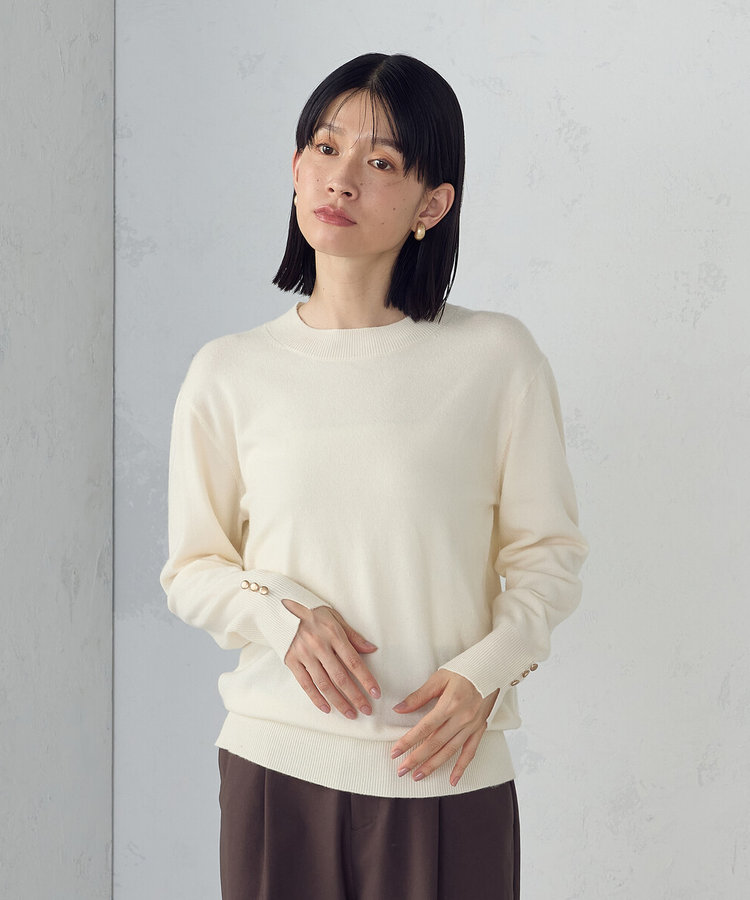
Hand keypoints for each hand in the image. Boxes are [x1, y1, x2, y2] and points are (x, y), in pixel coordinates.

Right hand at [282, 598, 380, 719]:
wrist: (282, 608)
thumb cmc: (313, 612)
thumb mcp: (335, 617)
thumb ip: (353, 636)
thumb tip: (371, 650)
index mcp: (333, 633)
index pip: (353, 661)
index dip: (366, 679)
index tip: (375, 693)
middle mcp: (318, 645)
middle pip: (340, 677)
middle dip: (355, 696)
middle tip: (366, 709)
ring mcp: (304, 655)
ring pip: (324, 684)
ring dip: (339, 702)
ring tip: (350, 713)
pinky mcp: (292, 661)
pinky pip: (305, 684)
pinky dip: (316, 698)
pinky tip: (327, 708)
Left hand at [390, 670, 498, 785]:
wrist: (493, 667)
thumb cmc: (465, 669)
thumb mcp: (439, 678)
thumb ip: (419, 696)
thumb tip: (399, 709)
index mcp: (449, 704)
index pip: (424, 728)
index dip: (408, 741)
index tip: (395, 752)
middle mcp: (461, 718)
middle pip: (435, 743)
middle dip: (416, 759)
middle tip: (401, 770)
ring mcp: (472, 725)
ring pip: (450, 751)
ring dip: (433, 766)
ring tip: (418, 776)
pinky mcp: (480, 728)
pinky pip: (470, 751)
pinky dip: (461, 767)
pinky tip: (452, 780)